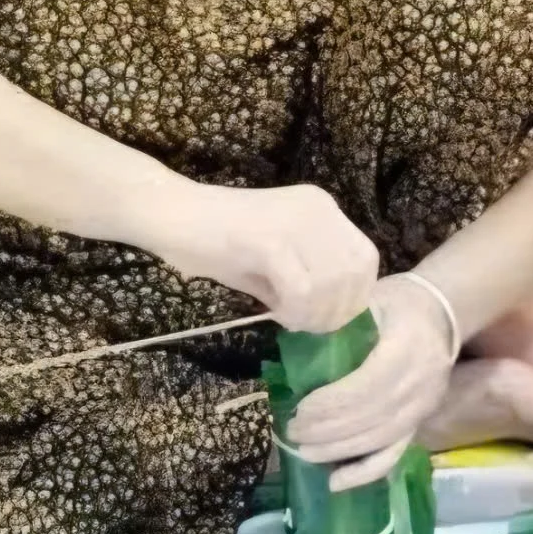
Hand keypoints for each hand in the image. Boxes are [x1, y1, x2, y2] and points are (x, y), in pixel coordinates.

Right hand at [142, 181, 376, 334]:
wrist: (166, 214)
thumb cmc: (213, 241)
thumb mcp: (275, 263)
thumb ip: (309, 283)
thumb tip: (331, 319)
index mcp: (323, 210)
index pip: (365, 260)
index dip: (354, 296)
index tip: (325, 317)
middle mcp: (319, 209)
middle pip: (356, 275)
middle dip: (336, 311)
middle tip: (305, 324)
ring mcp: (296, 221)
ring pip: (334, 285)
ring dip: (315, 314)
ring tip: (288, 319)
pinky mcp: (270, 239)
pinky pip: (303, 290)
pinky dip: (295, 311)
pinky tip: (277, 314)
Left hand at [285, 274, 458, 489]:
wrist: (444, 314)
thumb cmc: (398, 304)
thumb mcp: (368, 301)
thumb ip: (336, 324)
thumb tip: (292, 349)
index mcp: (408, 349)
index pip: (368, 386)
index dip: (331, 404)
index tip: (299, 408)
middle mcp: (421, 384)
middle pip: (371, 418)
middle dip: (327, 430)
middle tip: (292, 431)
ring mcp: (424, 408)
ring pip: (378, 440)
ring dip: (337, 451)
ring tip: (303, 451)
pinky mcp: (420, 423)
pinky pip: (392, 455)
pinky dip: (363, 472)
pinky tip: (335, 483)